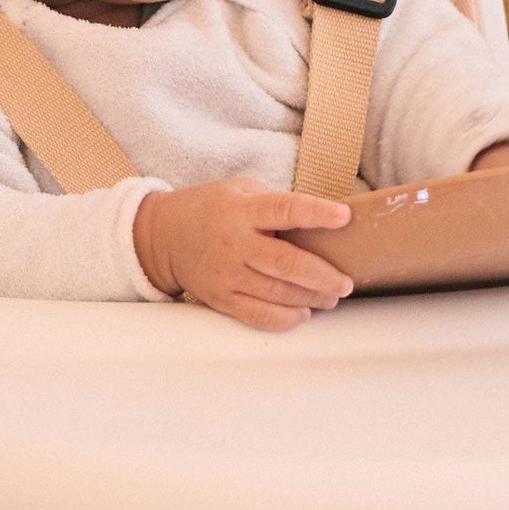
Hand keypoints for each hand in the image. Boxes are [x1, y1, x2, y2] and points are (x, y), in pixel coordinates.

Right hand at [133, 179, 352, 331]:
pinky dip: (284, 319)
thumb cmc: (211, 209)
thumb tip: (322, 222)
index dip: (316, 213)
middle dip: (322, 275)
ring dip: (311, 299)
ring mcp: (227, 275)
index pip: (284, 210)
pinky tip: (302, 313)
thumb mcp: (240, 190)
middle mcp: (235, 244)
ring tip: (332, 297)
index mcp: (242, 210)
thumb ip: (276, 203)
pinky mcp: (221, 299)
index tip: (344, 217)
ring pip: (276, 293)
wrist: (163, 237)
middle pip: (285, 263)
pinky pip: (257, 316)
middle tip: (345, 283)